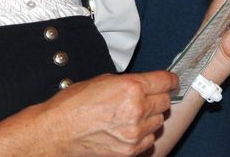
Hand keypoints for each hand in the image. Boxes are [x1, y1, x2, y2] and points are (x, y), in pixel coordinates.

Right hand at [43, 71, 177, 156]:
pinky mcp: (131, 150)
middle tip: (146, 97)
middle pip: (165, 101)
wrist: (58, 131)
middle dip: (157, 98)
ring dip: (151, 117)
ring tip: (132, 114)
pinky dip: (144, 134)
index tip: (171, 81)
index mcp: (131, 88)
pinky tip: (129, 128)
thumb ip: (129, 82)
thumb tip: (145, 84)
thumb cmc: (73, 105)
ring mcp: (135, 132)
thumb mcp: (103, 80)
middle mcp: (137, 109)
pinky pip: (150, 139)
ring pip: (159, 121)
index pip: (165, 81)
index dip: (170, 80)